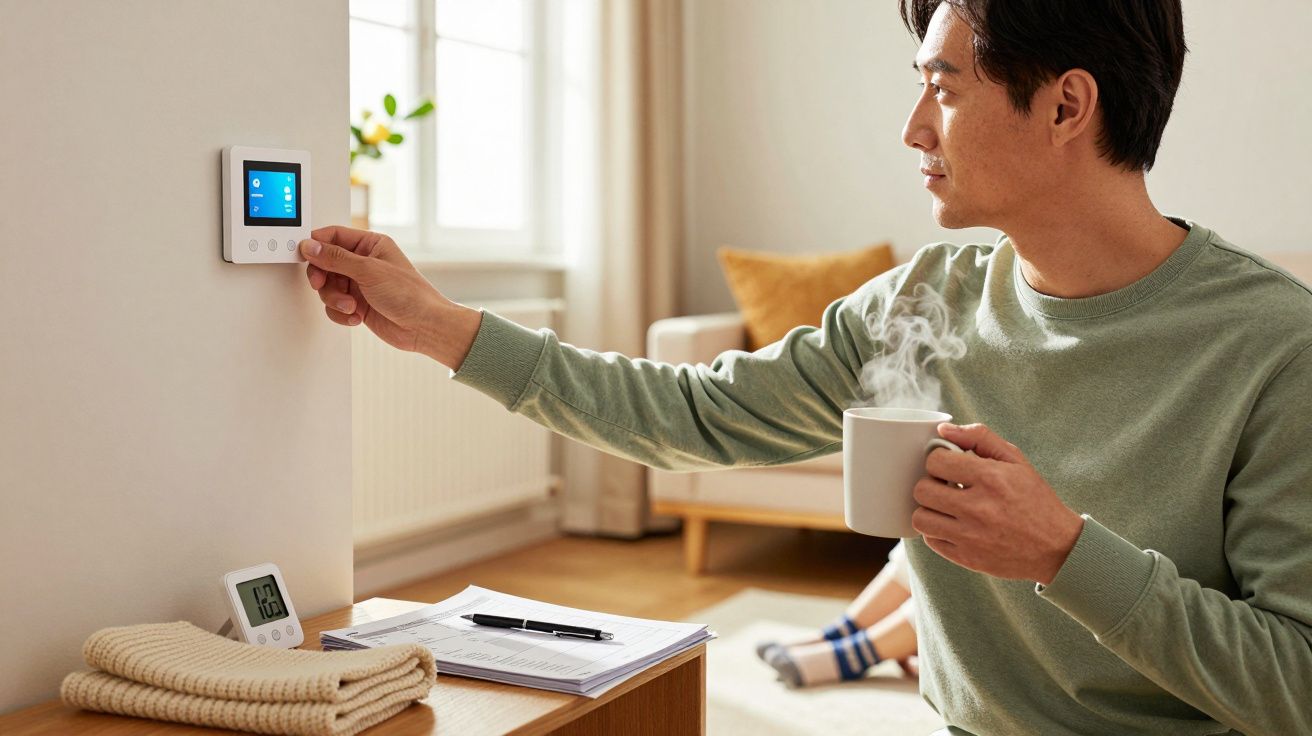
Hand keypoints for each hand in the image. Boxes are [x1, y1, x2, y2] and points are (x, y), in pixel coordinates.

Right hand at [299, 226, 480, 368]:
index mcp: (371, 244)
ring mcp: (360, 284)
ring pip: (328, 287)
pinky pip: (334, 306)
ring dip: (334, 299)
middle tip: (321, 284)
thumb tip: (311, 247)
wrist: (424, 327)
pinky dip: (341, 313)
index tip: (305, 255)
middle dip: (323, 277)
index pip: (334, 236)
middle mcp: (364, 262)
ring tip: (350, 306)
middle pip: (325, 263)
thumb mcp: (369, 270)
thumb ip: (336, 258)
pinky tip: (356, 316)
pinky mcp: (358, 304)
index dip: (317, 245)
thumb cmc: (410, 295)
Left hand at [911, 423, 1084, 584]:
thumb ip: (979, 437)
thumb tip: (943, 429)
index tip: (949, 467)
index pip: (935, 461)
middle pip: (922, 490)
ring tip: (947, 508)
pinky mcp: (967, 558)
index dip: (939, 461)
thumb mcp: (1016, 461)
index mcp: (991, 478)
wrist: (1058, 548)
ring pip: (920, 518)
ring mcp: (971, 536)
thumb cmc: (1035, 500)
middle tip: (946, 488)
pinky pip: (931, 541)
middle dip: (931, 485)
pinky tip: (954, 526)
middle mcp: (978, 508)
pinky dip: (937, 532)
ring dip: (930, 510)